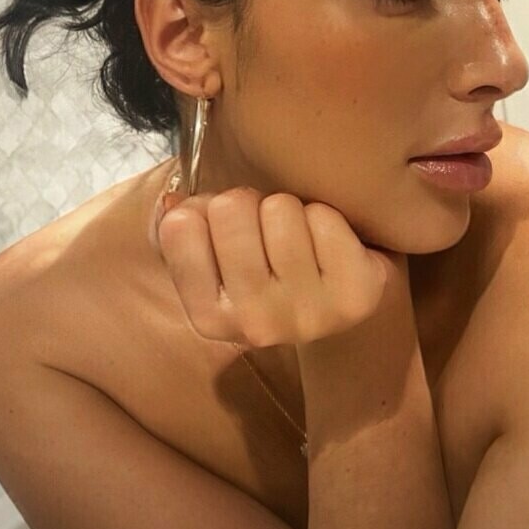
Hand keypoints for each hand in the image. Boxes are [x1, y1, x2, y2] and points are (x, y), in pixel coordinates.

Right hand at [154, 184, 407, 348]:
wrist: (339, 292)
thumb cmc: (267, 264)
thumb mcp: (214, 253)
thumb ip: (181, 227)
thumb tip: (173, 206)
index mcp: (208, 318)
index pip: (181, 227)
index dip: (205, 209)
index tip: (225, 229)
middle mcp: (255, 325)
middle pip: (231, 208)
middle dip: (249, 203)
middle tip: (266, 228)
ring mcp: (307, 315)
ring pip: (280, 209)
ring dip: (291, 209)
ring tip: (300, 236)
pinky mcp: (355, 296)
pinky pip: (324, 219)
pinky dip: (327, 217)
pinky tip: (331, 244)